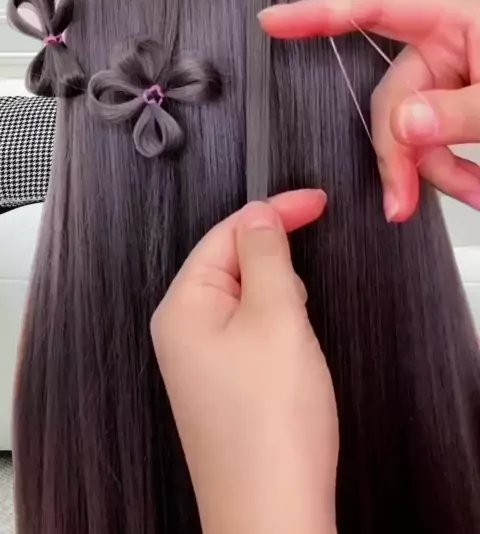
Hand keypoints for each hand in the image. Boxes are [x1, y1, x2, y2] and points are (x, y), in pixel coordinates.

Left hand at [151, 191, 337, 533]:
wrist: (273, 514)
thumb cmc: (269, 426)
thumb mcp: (276, 317)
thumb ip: (265, 255)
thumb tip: (258, 213)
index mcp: (183, 306)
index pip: (226, 233)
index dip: (273, 212)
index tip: (314, 202)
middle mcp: (183, 331)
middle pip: (234, 264)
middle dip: (277, 270)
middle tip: (301, 305)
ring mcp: (202, 361)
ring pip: (249, 300)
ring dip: (282, 305)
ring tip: (296, 348)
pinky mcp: (225, 386)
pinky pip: (253, 335)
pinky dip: (280, 334)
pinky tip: (292, 365)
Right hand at [259, 0, 479, 220]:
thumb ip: (458, 111)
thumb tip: (404, 124)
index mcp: (454, 18)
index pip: (373, 5)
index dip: (318, 12)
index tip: (273, 21)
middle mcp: (447, 44)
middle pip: (389, 93)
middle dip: (396, 151)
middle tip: (399, 200)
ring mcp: (454, 76)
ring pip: (411, 127)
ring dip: (431, 169)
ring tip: (471, 191)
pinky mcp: (460, 106)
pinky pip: (435, 140)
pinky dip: (451, 169)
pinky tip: (474, 185)